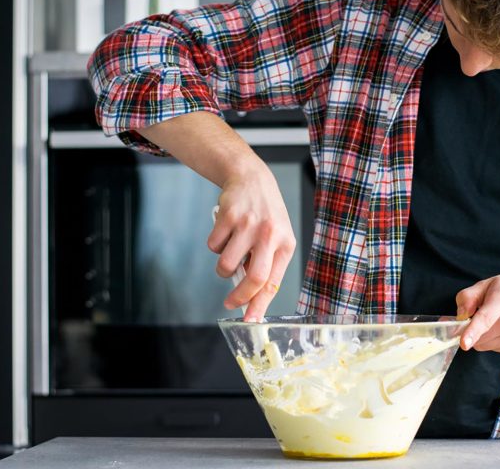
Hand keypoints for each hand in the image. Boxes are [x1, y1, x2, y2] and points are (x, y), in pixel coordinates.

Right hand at [207, 160, 295, 321]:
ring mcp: (249, 225)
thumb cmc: (265, 216)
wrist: (251, 179)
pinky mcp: (228, 216)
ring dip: (223, 266)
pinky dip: (215, 245)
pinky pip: (213, 246)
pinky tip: (226, 231)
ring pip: (227, 264)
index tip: (250, 320)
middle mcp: (270, 235)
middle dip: (240, 296)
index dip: (260, 304)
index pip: (273, 281)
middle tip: (230, 303)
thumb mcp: (275, 238)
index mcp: (286, 244)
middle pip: (254, 278)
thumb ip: (265, 265)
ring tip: (231, 251)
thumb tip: (250, 300)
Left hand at [455, 274, 499, 352]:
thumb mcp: (488, 283)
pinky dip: (491, 340)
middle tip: (478, 315)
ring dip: (481, 336)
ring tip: (495, 319)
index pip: (486, 319)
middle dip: (471, 330)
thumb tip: (460, 316)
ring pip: (484, 345)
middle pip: (480, 336)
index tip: (464, 343)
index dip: (473, 332)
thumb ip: (468, 297)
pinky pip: (493, 348)